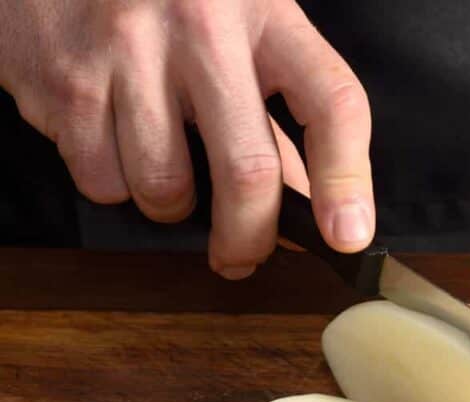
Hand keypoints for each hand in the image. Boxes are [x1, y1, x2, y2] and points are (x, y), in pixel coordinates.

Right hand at [0, 0, 372, 277]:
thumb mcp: (240, 25)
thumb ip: (278, 108)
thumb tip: (309, 204)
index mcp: (264, 11)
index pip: (332, 104)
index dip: (347, 180)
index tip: (347, 234)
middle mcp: (200, 27)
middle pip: (247, 171)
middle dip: (249, 237)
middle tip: (243, 255)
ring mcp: (128, 51)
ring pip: (165, 190)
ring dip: (171, 207)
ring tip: (165, 169)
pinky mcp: (67, 80)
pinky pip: (102, 181)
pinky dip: (112, 184)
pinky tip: (112, 139)